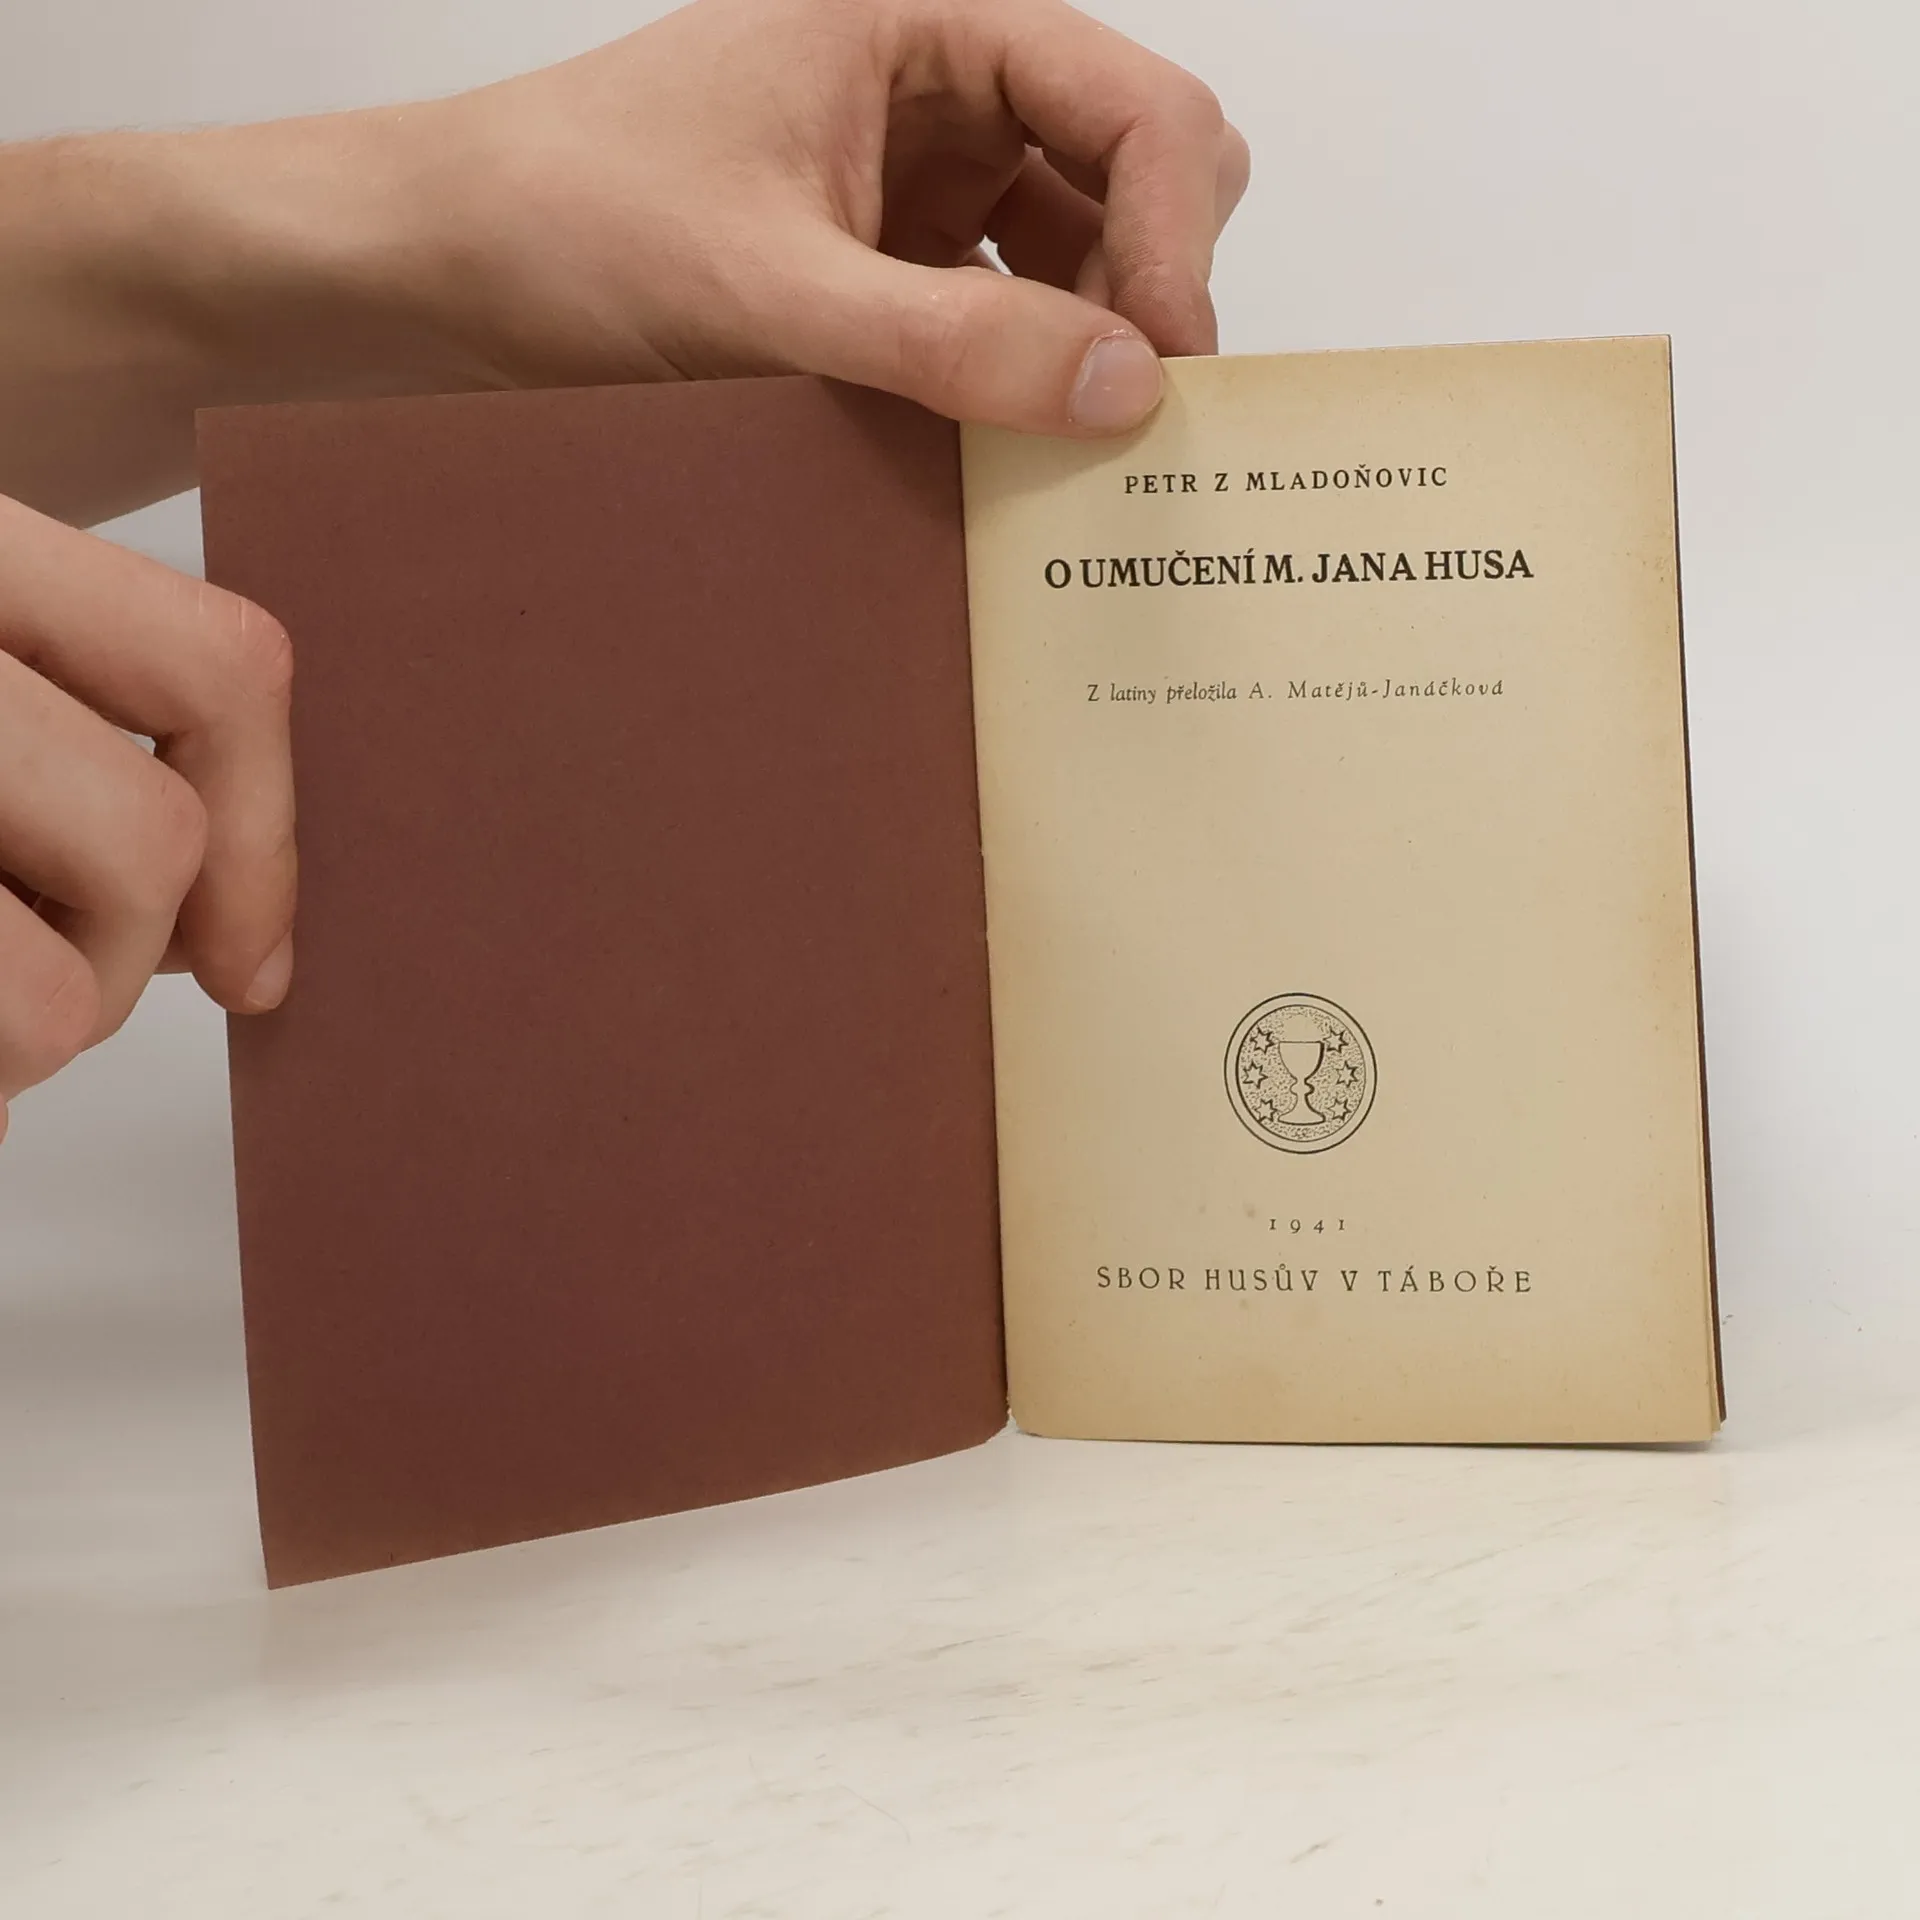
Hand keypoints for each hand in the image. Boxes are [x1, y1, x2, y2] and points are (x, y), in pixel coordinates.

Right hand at [0, 496, 294, 1141]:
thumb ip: (71, 737)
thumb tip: (249, 932)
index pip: (225, 663)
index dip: (269, 829)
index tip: (254, 962)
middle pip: (155, 839)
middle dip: (126, 961)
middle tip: (40, 976)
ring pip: (75, 986)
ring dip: (29, 1029)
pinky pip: (11, 1027)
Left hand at [395, 0, 1249, 433]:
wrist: (441, 271)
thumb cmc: (568, 224)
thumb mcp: (770, 293)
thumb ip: (953, 344)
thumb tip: (1128, 388)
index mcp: (920, 24)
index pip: (1130, 102)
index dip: (1176, 229)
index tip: (1169, 365)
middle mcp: (936, 90)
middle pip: (1133, 166)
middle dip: (1151, 282)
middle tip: (1126, 410)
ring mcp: (916, 181)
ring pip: (1080, 253)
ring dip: (1091, 345)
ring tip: (1065, 449)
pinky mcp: (885, 265)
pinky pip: (1003, 317)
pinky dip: (1023, 381)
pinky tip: (1005, 449)